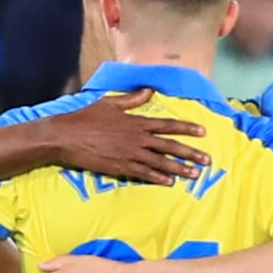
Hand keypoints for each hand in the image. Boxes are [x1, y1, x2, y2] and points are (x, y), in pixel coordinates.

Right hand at [39, 86, 209, 183]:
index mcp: (136, 122)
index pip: (167, 125)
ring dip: (179, 169)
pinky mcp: (120, 167)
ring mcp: (129, 154)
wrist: (65, 137)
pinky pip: (144, 173)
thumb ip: (132, 99)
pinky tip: (169, 182)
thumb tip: (149, 90)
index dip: (186, 129)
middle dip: (191, 153)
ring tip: (195, 174)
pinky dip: (157, 177)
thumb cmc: (85, 118)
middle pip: (169, 146)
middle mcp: (137, 138)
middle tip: (208, 160)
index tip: (203, 132)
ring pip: (160, 162)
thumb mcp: (109, 103)